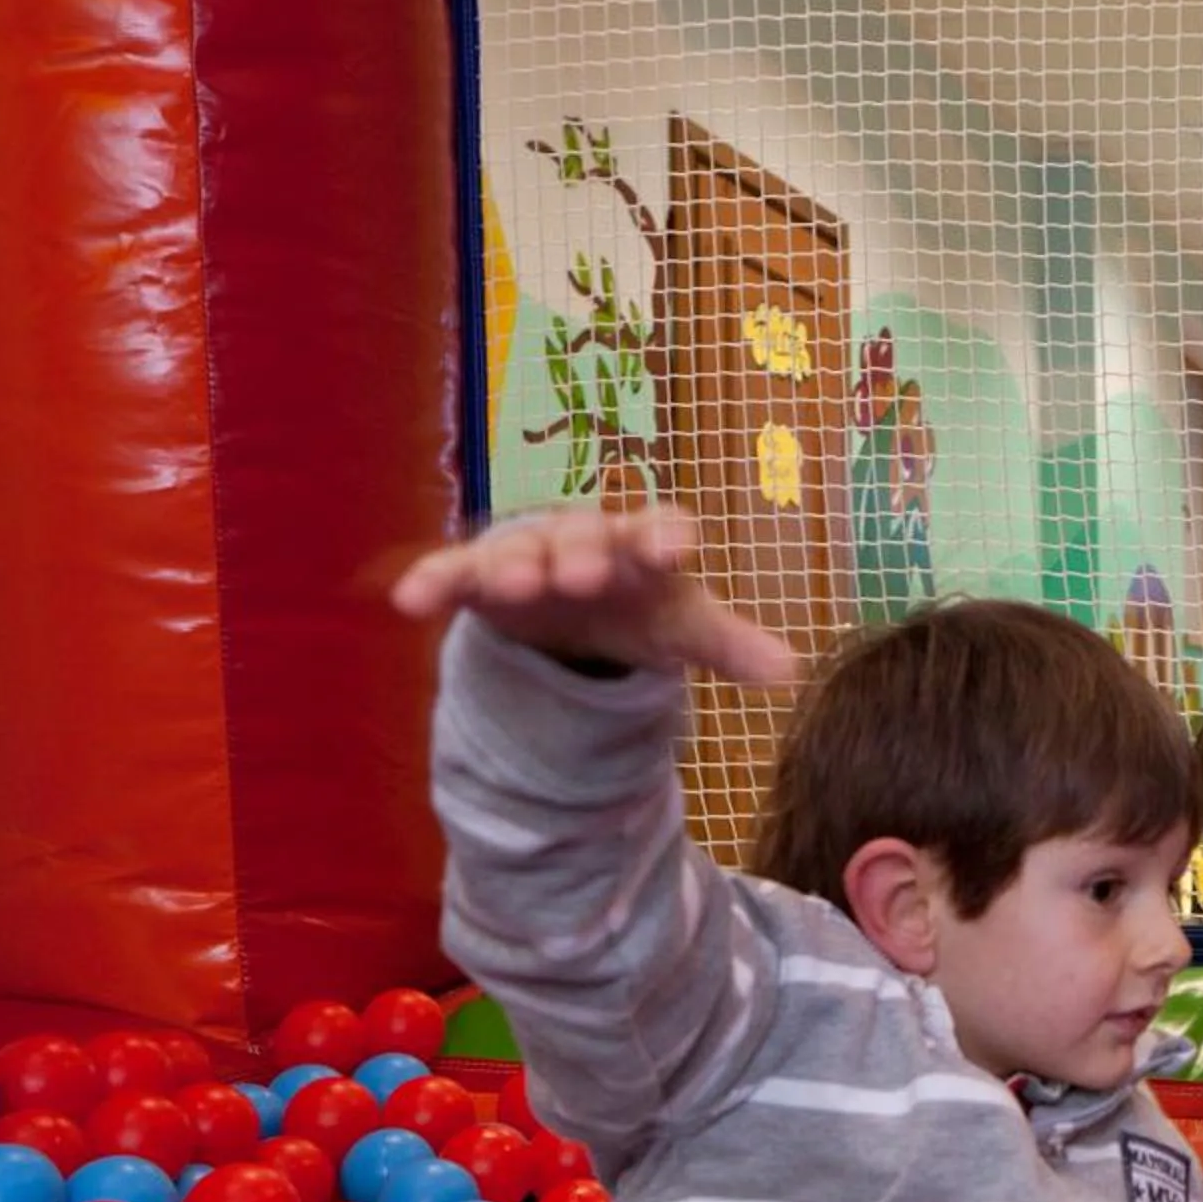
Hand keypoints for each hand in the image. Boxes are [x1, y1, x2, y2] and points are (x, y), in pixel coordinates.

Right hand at [391, 506, 798, 690]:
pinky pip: (453, 574)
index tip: (672, 549)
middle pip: (583, 538)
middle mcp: (583, 538)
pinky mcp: (478, 576)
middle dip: (581, 553)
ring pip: (518, 551)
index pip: (658, 531)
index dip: (664, 536)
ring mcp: (527, 552)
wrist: (576, 602)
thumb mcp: (683, 626)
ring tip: (509, 586)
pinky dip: (434, 582)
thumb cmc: (639, 604)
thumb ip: (731, 645)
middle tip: (579, 575)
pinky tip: (409, 600)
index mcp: (641, 543)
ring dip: (513, 565)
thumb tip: (792, 671)